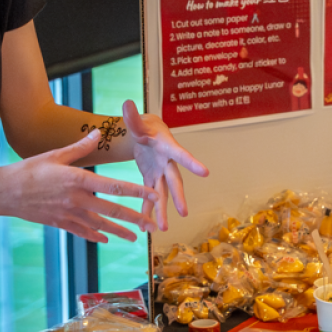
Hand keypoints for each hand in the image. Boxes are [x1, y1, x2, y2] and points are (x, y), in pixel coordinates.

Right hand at [0, 131, 158, 242]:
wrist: (4, 192)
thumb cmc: (29, 169)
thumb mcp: (55, 154)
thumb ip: (80, 147)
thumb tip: (98, 133)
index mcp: (78, 180)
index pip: (114, 187)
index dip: (136, 191)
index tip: (153, 195)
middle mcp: (76, 199)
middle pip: (111, 210)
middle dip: (134, 218)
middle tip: (152, 225)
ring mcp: (68, 214)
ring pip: (99, 225)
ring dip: (118, 231)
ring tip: (135, 237)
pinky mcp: (59, 223)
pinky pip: (82, 231)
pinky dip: (95, 235)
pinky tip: (105, 239)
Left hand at [124, 99, 209, 232]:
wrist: (145, 133)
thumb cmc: (145, 125)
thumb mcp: (138, 122)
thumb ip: (132, 117)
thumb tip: (126, 103)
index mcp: (167, 146)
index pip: (181, 154)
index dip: (192, 162)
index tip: (205, 172)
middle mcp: (167, 162)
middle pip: (174, 181)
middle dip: (178, 197)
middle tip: (184, 212)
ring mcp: (160, 172)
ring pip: (163, 193)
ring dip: (162, 210)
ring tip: (162, 228)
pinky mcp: (151, 178)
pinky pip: (150, 196)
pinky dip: (147, 209)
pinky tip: (144, 224)